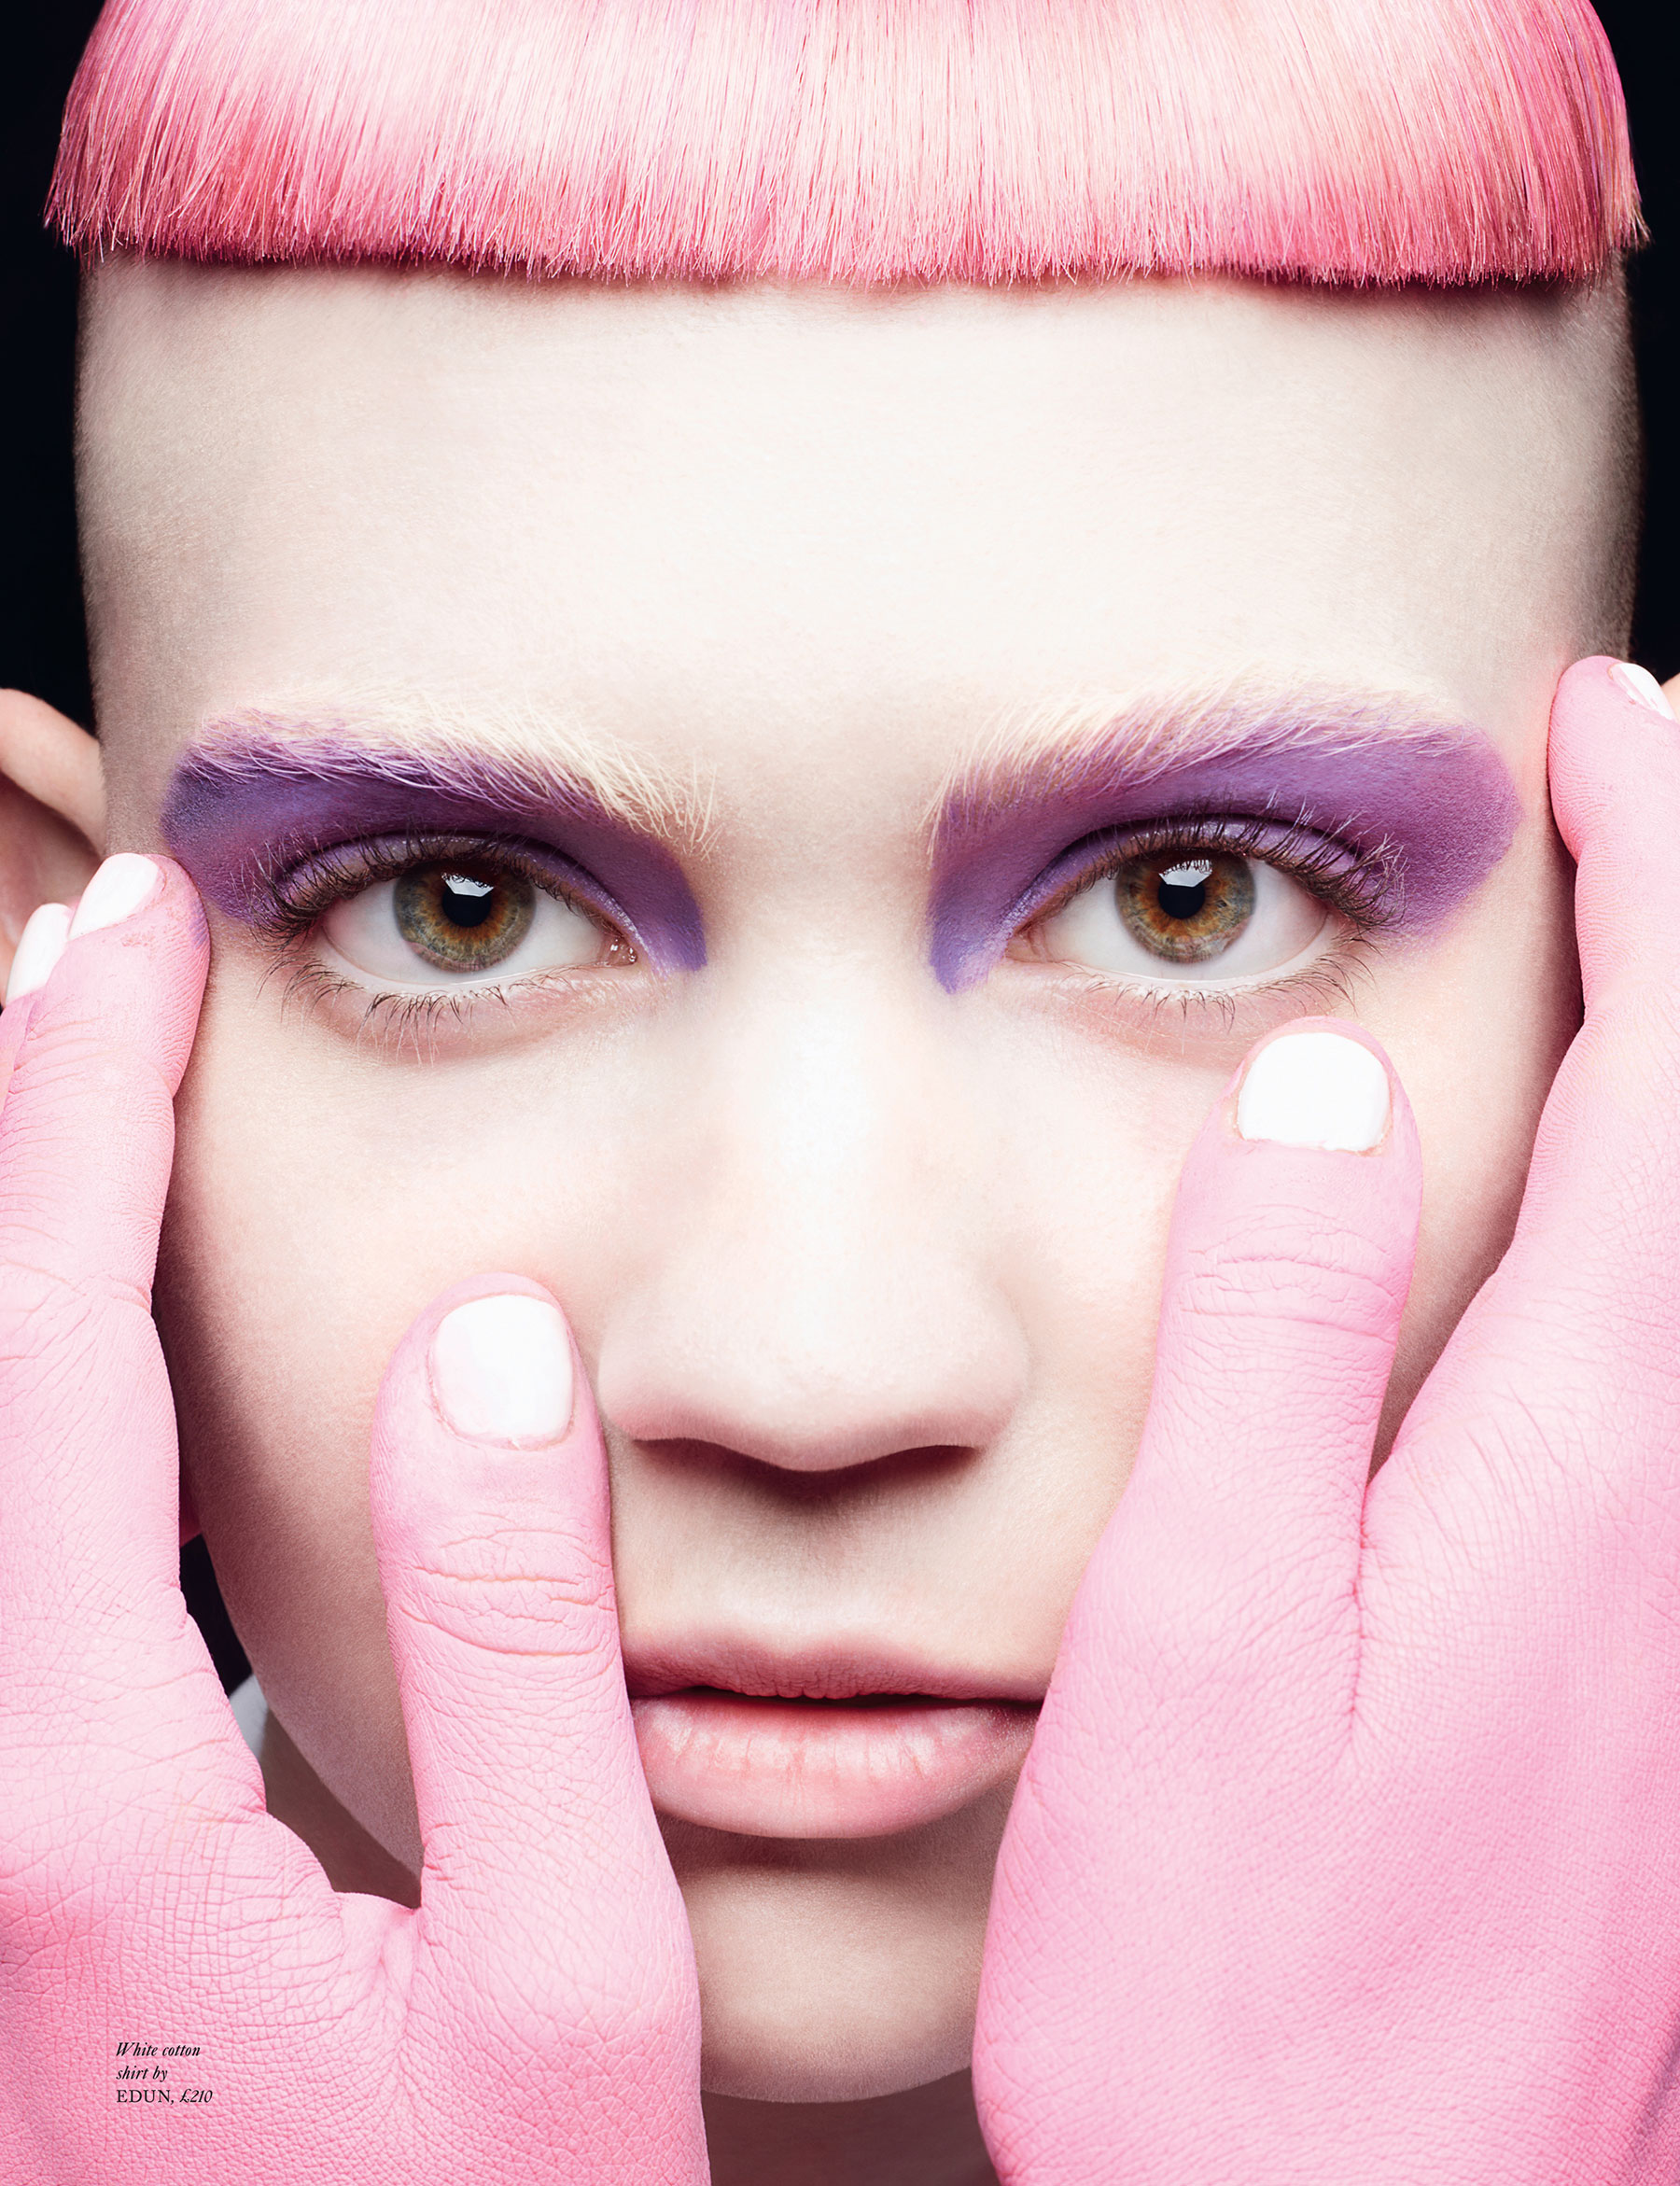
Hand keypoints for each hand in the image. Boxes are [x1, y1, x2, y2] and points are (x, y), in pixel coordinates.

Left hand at [0, 856, 705, 2183]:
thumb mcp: (566, 1987)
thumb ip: (522, 1646)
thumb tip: (488, 1350)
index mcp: (82, 1806)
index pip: (58, 1359)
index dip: (92, 1114)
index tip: (146, 937)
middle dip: (10, 1127)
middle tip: (85, 945)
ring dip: (5, 1250)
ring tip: (72, 1081)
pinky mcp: (0, 1883)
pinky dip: (18, 1396)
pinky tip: (80, 1353)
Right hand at [974, 656, 1679, 2182]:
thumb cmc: (1243, 1982)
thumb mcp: (1208, 1637)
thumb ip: (1273, 1340)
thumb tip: (1312, 1089)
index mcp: (1584, 1464)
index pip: (1669, 1084)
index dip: (1660, 868)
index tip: (1601, 717)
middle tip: (1638, 782)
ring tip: (1625, 948)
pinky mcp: (1665, 1678)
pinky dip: (1665, 1215)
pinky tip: (1601, 1216)